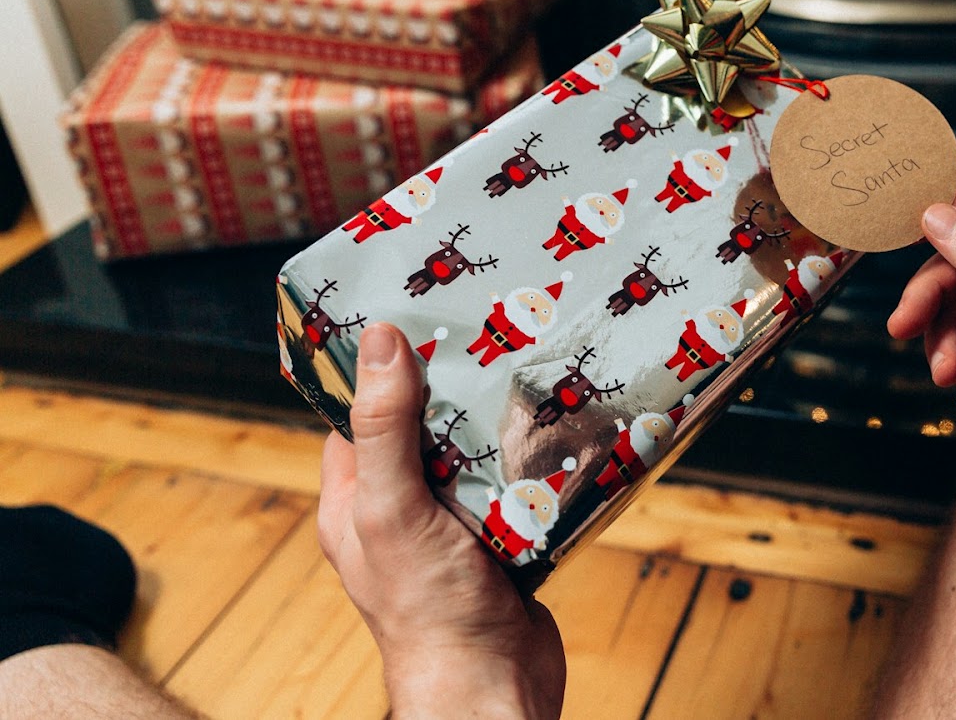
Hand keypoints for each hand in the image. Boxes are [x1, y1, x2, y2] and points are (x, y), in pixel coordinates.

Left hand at [319, 323, 564, 718]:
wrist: (494, 686)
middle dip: (451, 387)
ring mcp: (451, 528)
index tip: (412, 318)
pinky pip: (514, 485)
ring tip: (525, 369)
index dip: (378, 369)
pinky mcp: (501, 541)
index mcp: (355, 502)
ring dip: (498, 422)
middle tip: (485, 333)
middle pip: (422, 428)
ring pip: (473, 454)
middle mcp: (399, 511)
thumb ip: (384, 429)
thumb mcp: (392, 507)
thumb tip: (378, 342)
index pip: (358, 416)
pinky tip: (555, 430)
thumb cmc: (427, 610)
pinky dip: (532, 459)